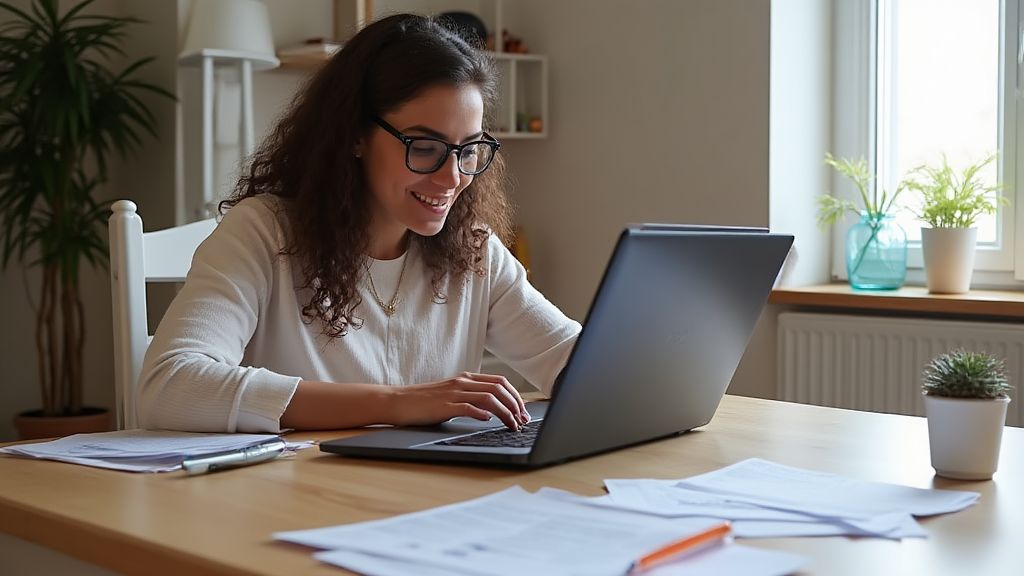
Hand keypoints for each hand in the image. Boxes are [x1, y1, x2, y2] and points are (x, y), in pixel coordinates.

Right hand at [388, 372, 529, 429]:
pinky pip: (469, 407)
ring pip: (489, 398)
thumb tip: (494, 410)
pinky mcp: (445, 406)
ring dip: (505, 413)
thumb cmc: (424, 402)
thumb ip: (471, 397)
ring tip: (512, 425)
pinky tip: (489, 422)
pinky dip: (483, 414)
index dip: (516, 396)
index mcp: (466, 378)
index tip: (523, 411)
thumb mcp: (452, 395)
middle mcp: (463, 382)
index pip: (500, 381)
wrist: (399, 401)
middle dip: (516, 405)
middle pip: (499, 388)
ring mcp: (454, 393)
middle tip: (523, 420)